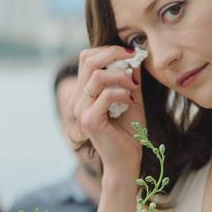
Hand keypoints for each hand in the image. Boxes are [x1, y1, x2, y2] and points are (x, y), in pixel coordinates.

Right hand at [72, 46, 146, 179]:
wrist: (127, 160)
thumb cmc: (129, 131)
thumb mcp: (132, 97)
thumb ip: (130, 77)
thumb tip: (134, 54)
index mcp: (84, 92)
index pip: (86, 57)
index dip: (107, 50)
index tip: (129, 54)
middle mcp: (78, 99)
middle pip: (89, 60)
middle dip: (114, 55)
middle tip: (133, 60)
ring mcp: (81, 110)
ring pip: (97, 76)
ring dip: (121, 76)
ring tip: (133, 87)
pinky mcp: (89, 120)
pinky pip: (106, 95)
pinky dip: (123, 94)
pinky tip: (130, 103)